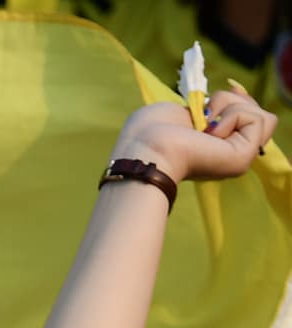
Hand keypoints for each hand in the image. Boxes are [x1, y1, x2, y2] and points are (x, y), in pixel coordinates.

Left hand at [110, 84, 276, 183]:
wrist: (146, 150)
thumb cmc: (151, 131)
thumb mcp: (187, 111)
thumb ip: (214, 107)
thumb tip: (236, 92)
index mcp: (217, 145)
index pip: (250, 118)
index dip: (242, 100)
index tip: (230, 88)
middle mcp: (231, 152)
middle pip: (262, 115)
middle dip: (237, 100)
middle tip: (207, 112)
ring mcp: (240, 156)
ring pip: (263, 116)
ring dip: (231, 107)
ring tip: (204, 124)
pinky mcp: (244, 157)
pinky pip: (257, 119)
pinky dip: (232, 116)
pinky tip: (208, 132)